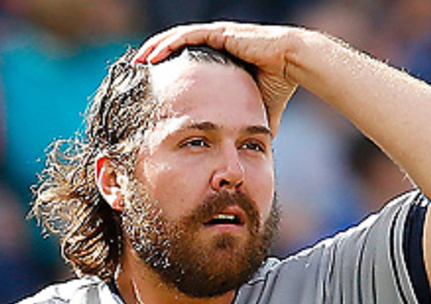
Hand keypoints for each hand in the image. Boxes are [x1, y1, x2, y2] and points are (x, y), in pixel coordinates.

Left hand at [134, 21, 306, 131]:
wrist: (293, 66)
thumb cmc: (279, 84)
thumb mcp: (258, 109)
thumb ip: (250, 122)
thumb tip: (253, 145)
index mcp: (221, 59)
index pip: (187, 62)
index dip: (169, 71)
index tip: (154, 85)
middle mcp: (216, 44)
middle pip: (177, 48)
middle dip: (156, 57)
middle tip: (137, 71)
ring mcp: (217, 36)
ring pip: (177, 39)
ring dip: (155, 48)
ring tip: (139, 61)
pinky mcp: (219, 33)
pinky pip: (187, 36)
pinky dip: (169, 44)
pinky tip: (154, 54)